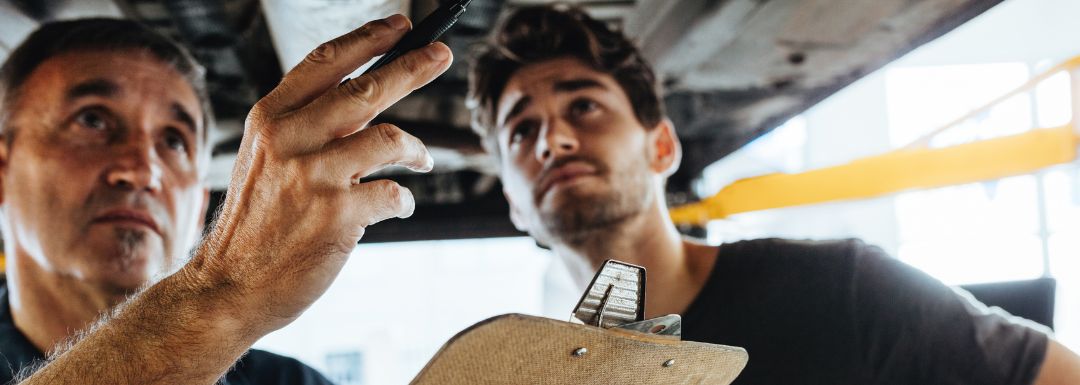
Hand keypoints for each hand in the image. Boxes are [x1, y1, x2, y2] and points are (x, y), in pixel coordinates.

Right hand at [187, 14, 451, 333]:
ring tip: (422, 161)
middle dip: (413, 66)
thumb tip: (368, 102)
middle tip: (441, 54)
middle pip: (367, 89)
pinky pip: (394, 194)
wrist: (230, 285)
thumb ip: (309, 129)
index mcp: (270, 119)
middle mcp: (291, 140)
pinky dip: (404, 200)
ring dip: (417, 151)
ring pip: (391, 139)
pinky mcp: (339, 215)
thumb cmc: (256, 224)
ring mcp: (316, 177)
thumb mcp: (266, 161)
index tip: (399, 27)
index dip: (368, 39)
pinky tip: (398, 207)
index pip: (326, 63)